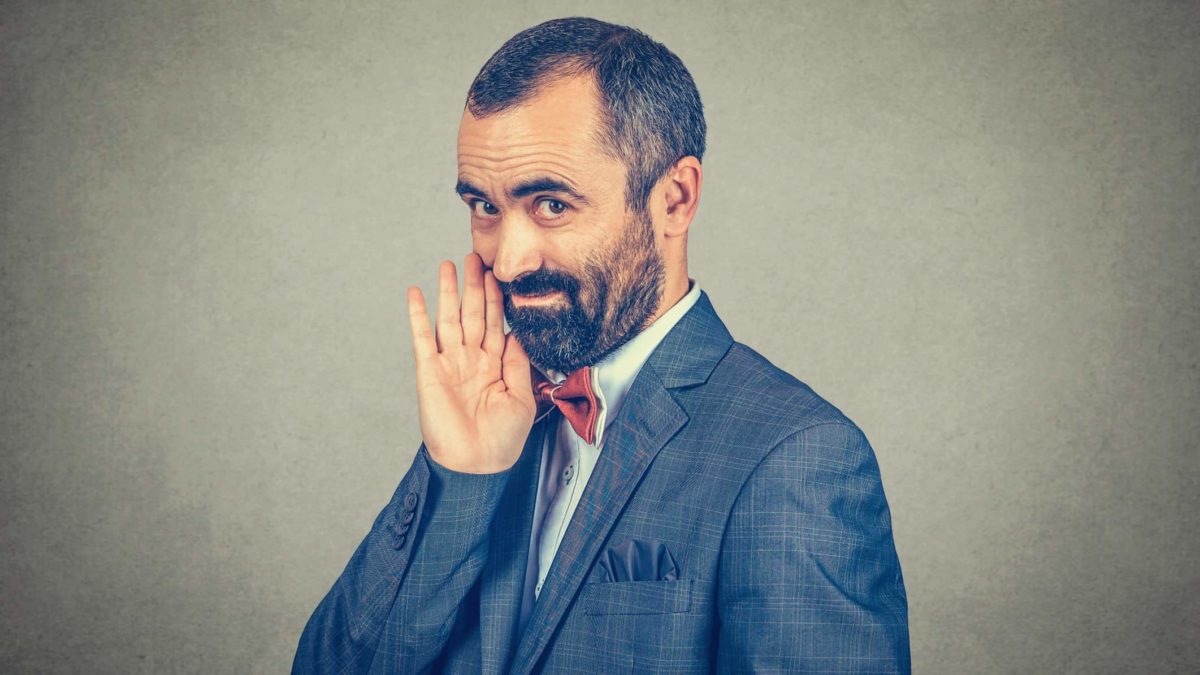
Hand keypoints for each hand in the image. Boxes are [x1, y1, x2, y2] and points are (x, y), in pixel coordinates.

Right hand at [407, 253, 535, 472]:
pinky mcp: (429, 372)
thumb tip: (519, 333)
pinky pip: (422, 338)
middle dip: (475, 286)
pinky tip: (417, 293)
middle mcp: (472, 360)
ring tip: (449, 265)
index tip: (498, 274)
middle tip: (475, 257)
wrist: (477, 464)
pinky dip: (418, 315)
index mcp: (495, 365)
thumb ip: (519, 364)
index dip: (498, 299)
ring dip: (449, 292)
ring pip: (449, 319)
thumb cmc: (503, 439)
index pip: (497, 323)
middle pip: (473, 314)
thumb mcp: (522, 397)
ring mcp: (449, 363)